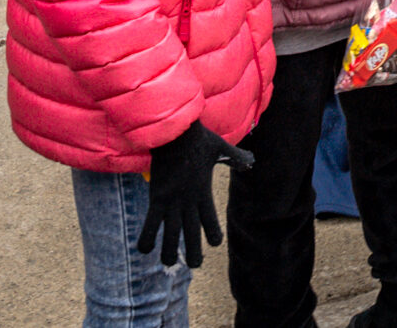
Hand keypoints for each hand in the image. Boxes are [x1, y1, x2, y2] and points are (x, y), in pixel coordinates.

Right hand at [137, 121, 252, 267]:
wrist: (176, 131)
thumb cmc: (199, 139)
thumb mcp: (222, 148)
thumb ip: (236, 158)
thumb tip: (251, 162)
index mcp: (203, 191)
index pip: (210, 220)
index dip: (214, 234)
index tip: (215, 243)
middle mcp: (188, 200)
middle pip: (191, 234)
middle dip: (193, 252)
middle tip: (195, 265)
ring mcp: (171, 201)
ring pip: (170, 235)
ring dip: (169, 251)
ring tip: (168, 263)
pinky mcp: (156, 197)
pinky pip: (150, 223)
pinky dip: (146, 238)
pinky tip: (144, 249)